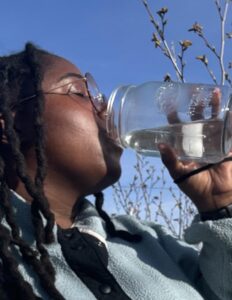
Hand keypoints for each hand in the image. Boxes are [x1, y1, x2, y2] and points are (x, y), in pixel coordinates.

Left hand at [159, 88, 231, 211]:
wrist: (216, 198)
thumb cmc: (194, 186)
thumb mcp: (178, 173)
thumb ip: (169, 160)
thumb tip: (159, 144)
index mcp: (186, 146)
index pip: (179, 127)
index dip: (174, 116)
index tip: (170, 105)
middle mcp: (200, 141)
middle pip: (198, 119)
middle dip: (197, 106)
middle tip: (195, 95)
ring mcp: (214, 142)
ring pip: (214, 121)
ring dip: (215, 107)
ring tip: (214, 94)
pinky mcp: (227, 146)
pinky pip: (230, 130)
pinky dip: (231, 119)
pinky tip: (230, 109)